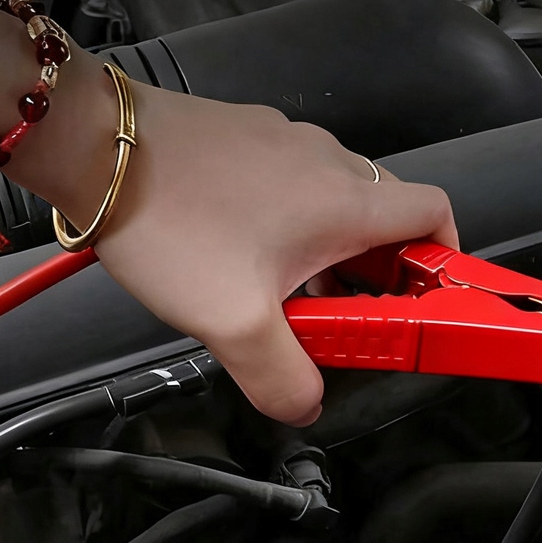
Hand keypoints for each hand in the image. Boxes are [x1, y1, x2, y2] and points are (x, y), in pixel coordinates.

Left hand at [0, 0, 456, 423]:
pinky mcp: (245, 136)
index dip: (445, 260)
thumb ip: (282, 377)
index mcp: (347, 202)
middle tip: (344, 319)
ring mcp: (284, 142)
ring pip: (333, 199)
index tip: (426, 302)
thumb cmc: (169, 219)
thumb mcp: (234, 322)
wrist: (96, 147)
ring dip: (326, 250)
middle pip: (386, 216)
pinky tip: (237, 253)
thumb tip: (305, 405)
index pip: (438, 214)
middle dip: (376, 272)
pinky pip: (289, 181)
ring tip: (281, 294)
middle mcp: (326, 161)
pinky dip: (286, 220)